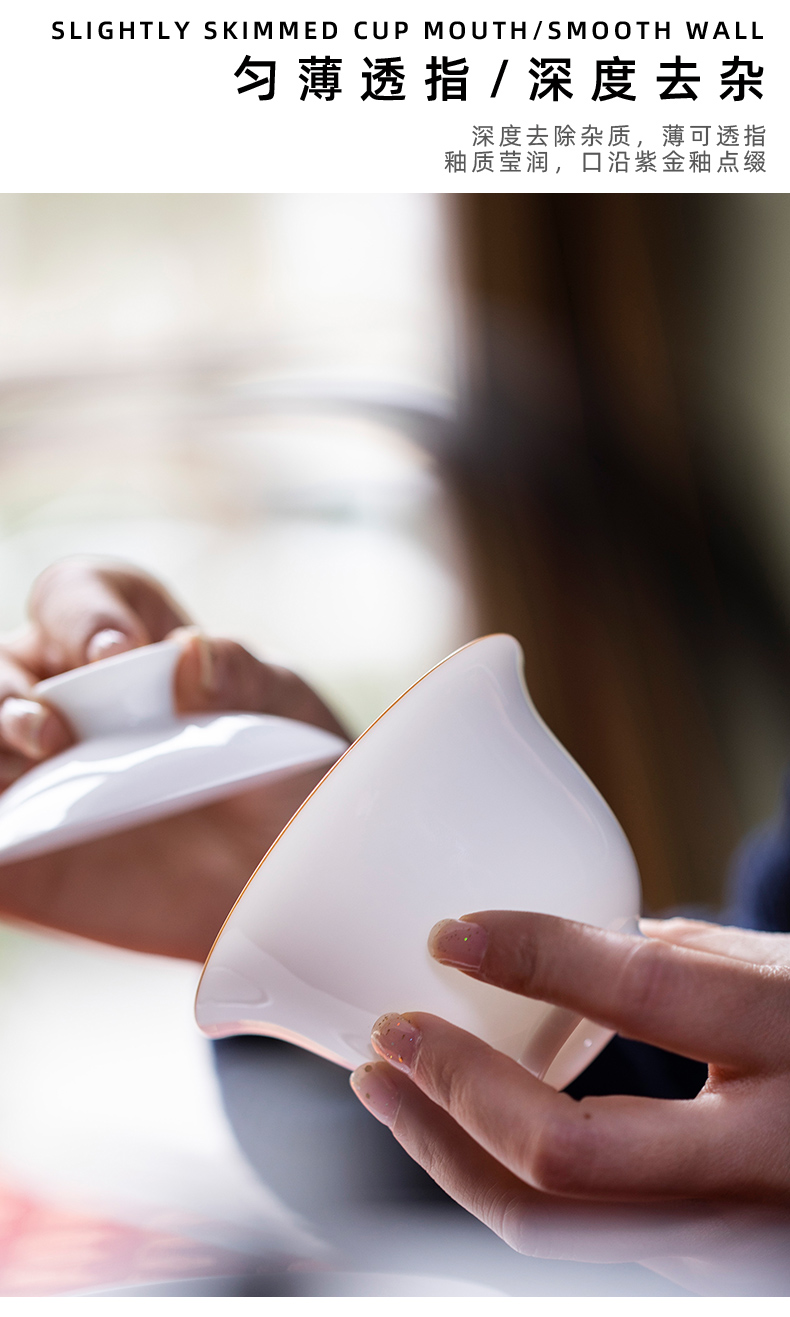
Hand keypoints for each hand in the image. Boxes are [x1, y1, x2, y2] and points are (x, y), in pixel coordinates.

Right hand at [0, 557, 347, 959]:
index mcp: (124, 645)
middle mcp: (66, 701)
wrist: (290, 877)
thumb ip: (239, 673)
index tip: (117, 651)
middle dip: (7, 689)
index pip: (74, 596)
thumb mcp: (284, 709)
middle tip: (54, 729)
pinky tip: (8, 827)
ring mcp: (38, 778)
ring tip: (32, 766)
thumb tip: (187, 653)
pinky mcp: (25, 858)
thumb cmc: (287, 777)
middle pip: (1, 668)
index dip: (82, 613)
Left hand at [349, 911, 789, 1221]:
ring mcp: (734, 1237)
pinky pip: (577, 1238)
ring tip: (384, 1086)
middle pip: (570, 1157)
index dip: (533, 955)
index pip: (645, 994)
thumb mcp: (786, 971)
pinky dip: (494, 1180)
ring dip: (445, 1152)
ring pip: (556, 1225)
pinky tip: (453, 1131)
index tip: (450, 931)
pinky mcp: (704, 1271)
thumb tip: (554, 945)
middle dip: (455, 1091)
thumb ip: (684, 961)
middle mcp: (767, 1157)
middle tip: (392, 1031)